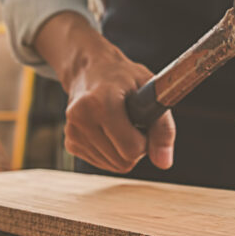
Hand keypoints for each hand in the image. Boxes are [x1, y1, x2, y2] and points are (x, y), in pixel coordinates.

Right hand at [35, 11, 175, 172]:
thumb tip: (164, 162)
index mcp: (101, 103)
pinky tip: (108, 130)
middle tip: (133, 122)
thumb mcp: (150, 91)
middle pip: (124, 161)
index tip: (143, 122)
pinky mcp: (70, 143)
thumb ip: (163, 126)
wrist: (89, 70)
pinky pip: (104, 163)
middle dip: (136, 147)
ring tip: (120, 123)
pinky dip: (112, 152)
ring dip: (124, 150)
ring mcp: (73, 133)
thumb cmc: (123, 77)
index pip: (132, 149)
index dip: (146, 139)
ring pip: (114, 166)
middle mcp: (81, 118)